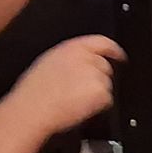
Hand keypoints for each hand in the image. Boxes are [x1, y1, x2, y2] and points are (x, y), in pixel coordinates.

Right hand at [6, 34, 124, 137]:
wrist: (31, 110)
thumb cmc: (33, 91)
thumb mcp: (49, 61)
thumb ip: (71, 57)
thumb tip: (84, 60)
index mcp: (73, 48)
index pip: (103, 42)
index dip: (114, 50)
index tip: (119, 56)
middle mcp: (87, 59)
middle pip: (105, 67)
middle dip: (97, 78)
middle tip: (79, 91)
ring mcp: (96, 75)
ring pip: (106, 84)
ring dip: (96, 93)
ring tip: (73, 100)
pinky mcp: (101, 92)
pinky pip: (106, 100)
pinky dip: (98, 106)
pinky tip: (79, 107)